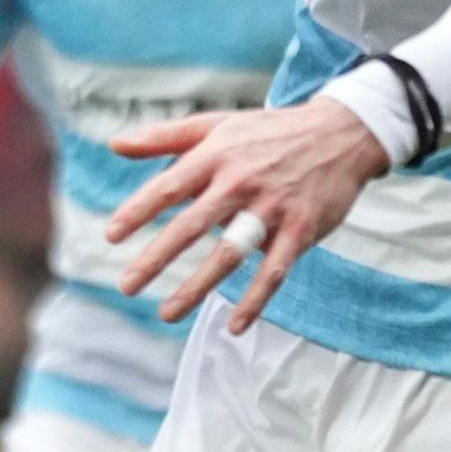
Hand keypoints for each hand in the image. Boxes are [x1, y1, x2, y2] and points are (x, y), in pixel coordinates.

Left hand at [104, 101, 390, 331]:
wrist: (339, 134)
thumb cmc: (266, 133)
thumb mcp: (216, 125)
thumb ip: (163, 137)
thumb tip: (114, 144)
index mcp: (216, 156)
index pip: (168, 187)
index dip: (138, 211)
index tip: (111, 236)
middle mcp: (240, 182)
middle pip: (192, 224)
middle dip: (157, 257)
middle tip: (127, 285)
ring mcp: (272, 208)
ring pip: (229, 253)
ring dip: (197, 286)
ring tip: (166, 313)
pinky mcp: (300, 230)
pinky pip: (274, 272)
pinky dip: (255, 301)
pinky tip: (234, 326)